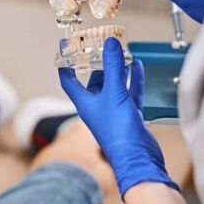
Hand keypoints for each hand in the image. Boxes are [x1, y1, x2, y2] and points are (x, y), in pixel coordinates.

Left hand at [59, 37, 178, 197]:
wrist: (138, 159)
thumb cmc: (119, 132)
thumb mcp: (114, 94)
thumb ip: (113, 67)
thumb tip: (110, 44)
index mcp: (85, 103)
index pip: (68, 80)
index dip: (65, 64)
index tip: (65, 47)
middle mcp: (97, 107)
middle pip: (93, 81)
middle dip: (97, 64)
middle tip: (101, 46)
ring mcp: (114, 111)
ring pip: (113, 85)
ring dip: (116, 70)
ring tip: (121, 53)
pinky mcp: (129, 115)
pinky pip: (130, 92)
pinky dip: (133, 79)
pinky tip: (137, 67)